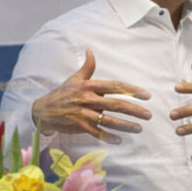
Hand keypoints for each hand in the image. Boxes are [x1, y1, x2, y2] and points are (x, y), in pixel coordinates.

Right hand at [29, 49, 150, 143]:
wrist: (43, 110)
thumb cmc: (62, 94)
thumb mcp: (74, 78)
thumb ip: (87, 67)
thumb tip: (90, 51)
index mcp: (89, 86)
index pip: (114, 86)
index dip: (131, 90)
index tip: (146, 95)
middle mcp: (87, 98)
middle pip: (115, 104)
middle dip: (134, 110)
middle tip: (148, 115)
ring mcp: (83, 113)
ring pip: (108, 120)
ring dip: (125, 125)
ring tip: (139, 128)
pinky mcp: (79, 125)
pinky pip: (96, 132)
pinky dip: (108, 137)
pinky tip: (119, 140)